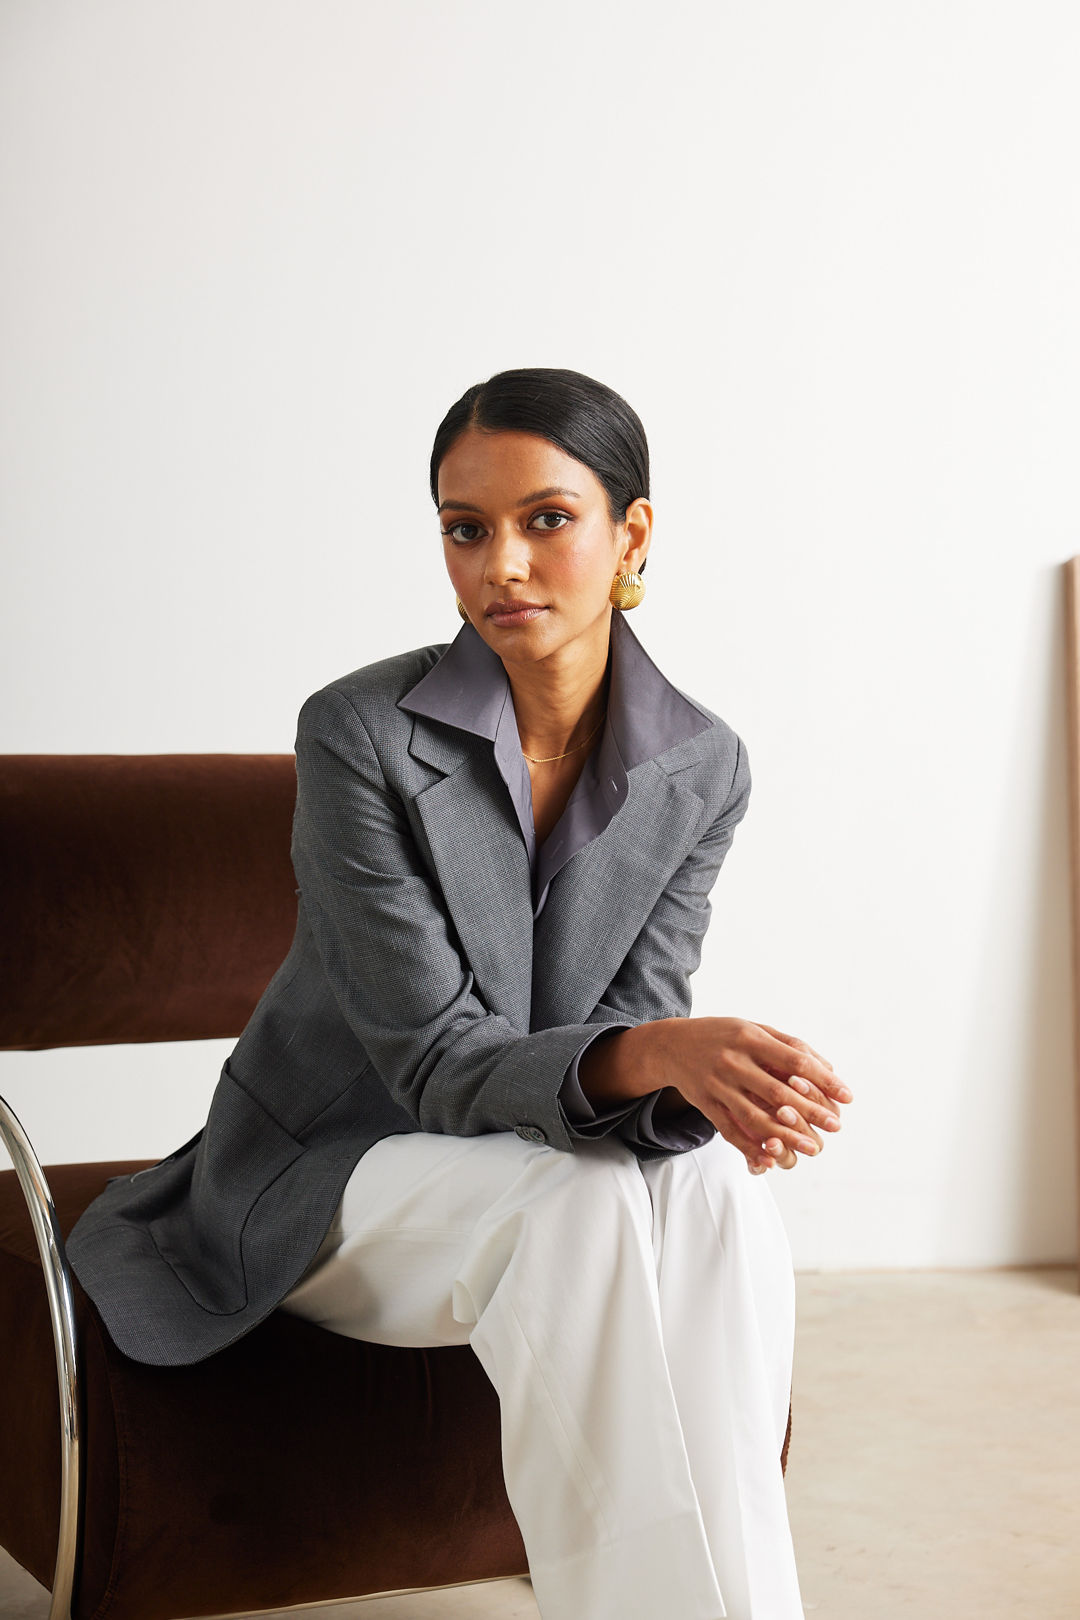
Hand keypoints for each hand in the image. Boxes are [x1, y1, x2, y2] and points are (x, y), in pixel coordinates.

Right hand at [580, 1016, 851, 1173]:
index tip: (847, 1097)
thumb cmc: (721, 1035)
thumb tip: (827, 1068)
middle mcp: (732, 1061)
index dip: (825, 1080)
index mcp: (750, 1038)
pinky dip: (751, 1147)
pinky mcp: (705, 1104)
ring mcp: (717, 1085)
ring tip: (810, 1146)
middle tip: (835, 1126)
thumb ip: (788, 1045)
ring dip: (785, 1134)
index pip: (795, 1061)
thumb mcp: (752, 1028)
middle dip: (811, 1111)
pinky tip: (771, 1157)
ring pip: (754, 1116)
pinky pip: (730, 1130)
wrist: (669, 1044)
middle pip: (778, 1091)